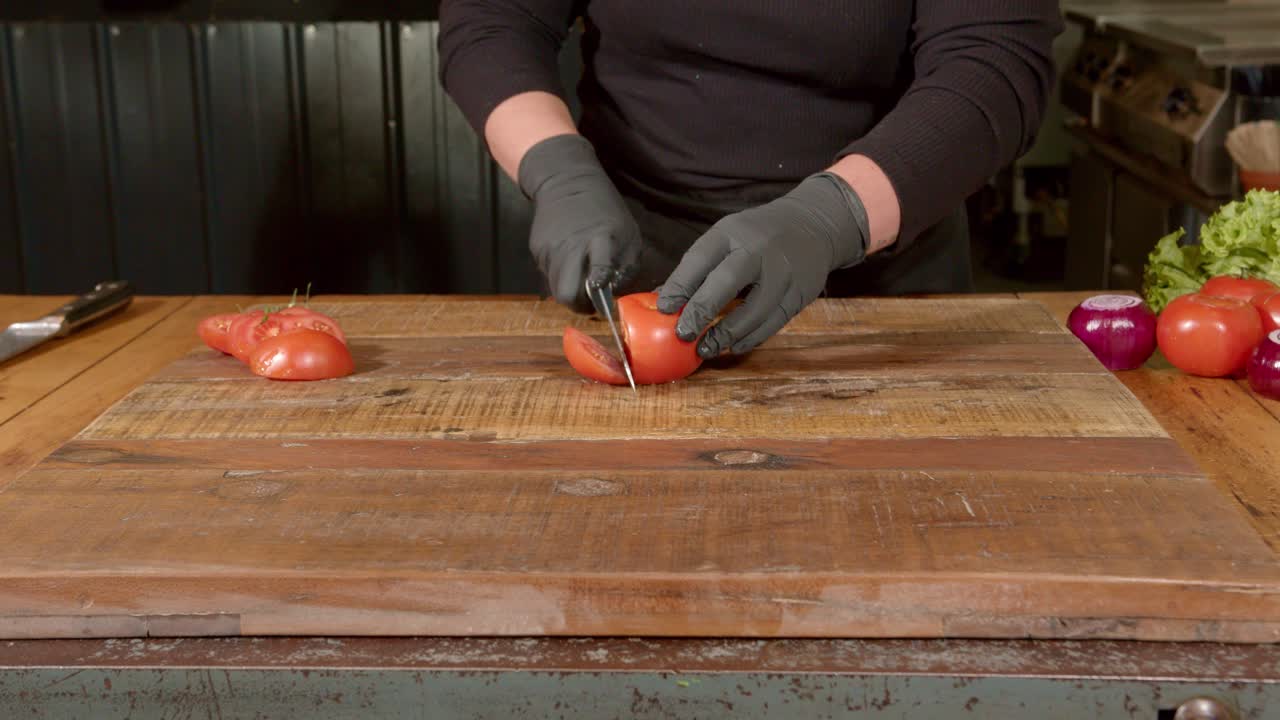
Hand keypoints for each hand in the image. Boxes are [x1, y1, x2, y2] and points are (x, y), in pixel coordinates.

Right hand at [519, 134, 641, 312]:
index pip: (598, 272)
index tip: (604, 301)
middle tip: (591, 301)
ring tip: (582, 278)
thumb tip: (613, 293)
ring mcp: (549, 249)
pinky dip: (561, 274)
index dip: (600, 292)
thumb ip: (626, 266)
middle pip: (567, 294)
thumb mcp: (628, 232)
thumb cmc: (604, 209)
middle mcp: (570, 246)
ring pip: (556, 288)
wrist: (565, 180)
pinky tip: (569, 259)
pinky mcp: (536, 250)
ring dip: (570, 290)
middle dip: (579, 305)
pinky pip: (548, 274)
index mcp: (600, 239)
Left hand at [656, 172, 869, 357]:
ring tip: (705, 349)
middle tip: (683, 334)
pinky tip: (732, 346)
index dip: (680, 285)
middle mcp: (758, 250)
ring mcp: (783, 272)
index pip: (700, 258)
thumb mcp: (726, 237)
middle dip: (701, 310)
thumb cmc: (756, 235)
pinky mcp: (800, 293)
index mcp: (732, 233)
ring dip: (727, 333)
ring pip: (754, 309)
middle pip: (727, 282)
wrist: (813, 224)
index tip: (664, 308)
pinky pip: (773, 322)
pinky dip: (751, 338)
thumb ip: (697, 268)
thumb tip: (662, 300)